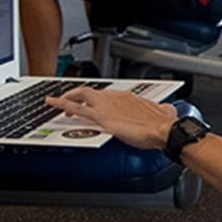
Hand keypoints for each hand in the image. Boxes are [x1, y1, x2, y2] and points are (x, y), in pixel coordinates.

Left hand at [46, 87, 176, 149]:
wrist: (163, 129)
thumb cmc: (163, 123)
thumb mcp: (165, 111)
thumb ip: (162, 109)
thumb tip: (167, 109)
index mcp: (129, 96)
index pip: (108, 94)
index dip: (99, 98)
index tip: (96, 102)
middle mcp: (116, 97)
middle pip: (92, 92)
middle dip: (79, 95)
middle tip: (72, 102)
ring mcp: (106, 105)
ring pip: (81, 96)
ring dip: (68, 98)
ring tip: (58, 103)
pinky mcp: (100, 117)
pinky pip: (76, 108)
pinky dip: (62, 105)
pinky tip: (54, 104)